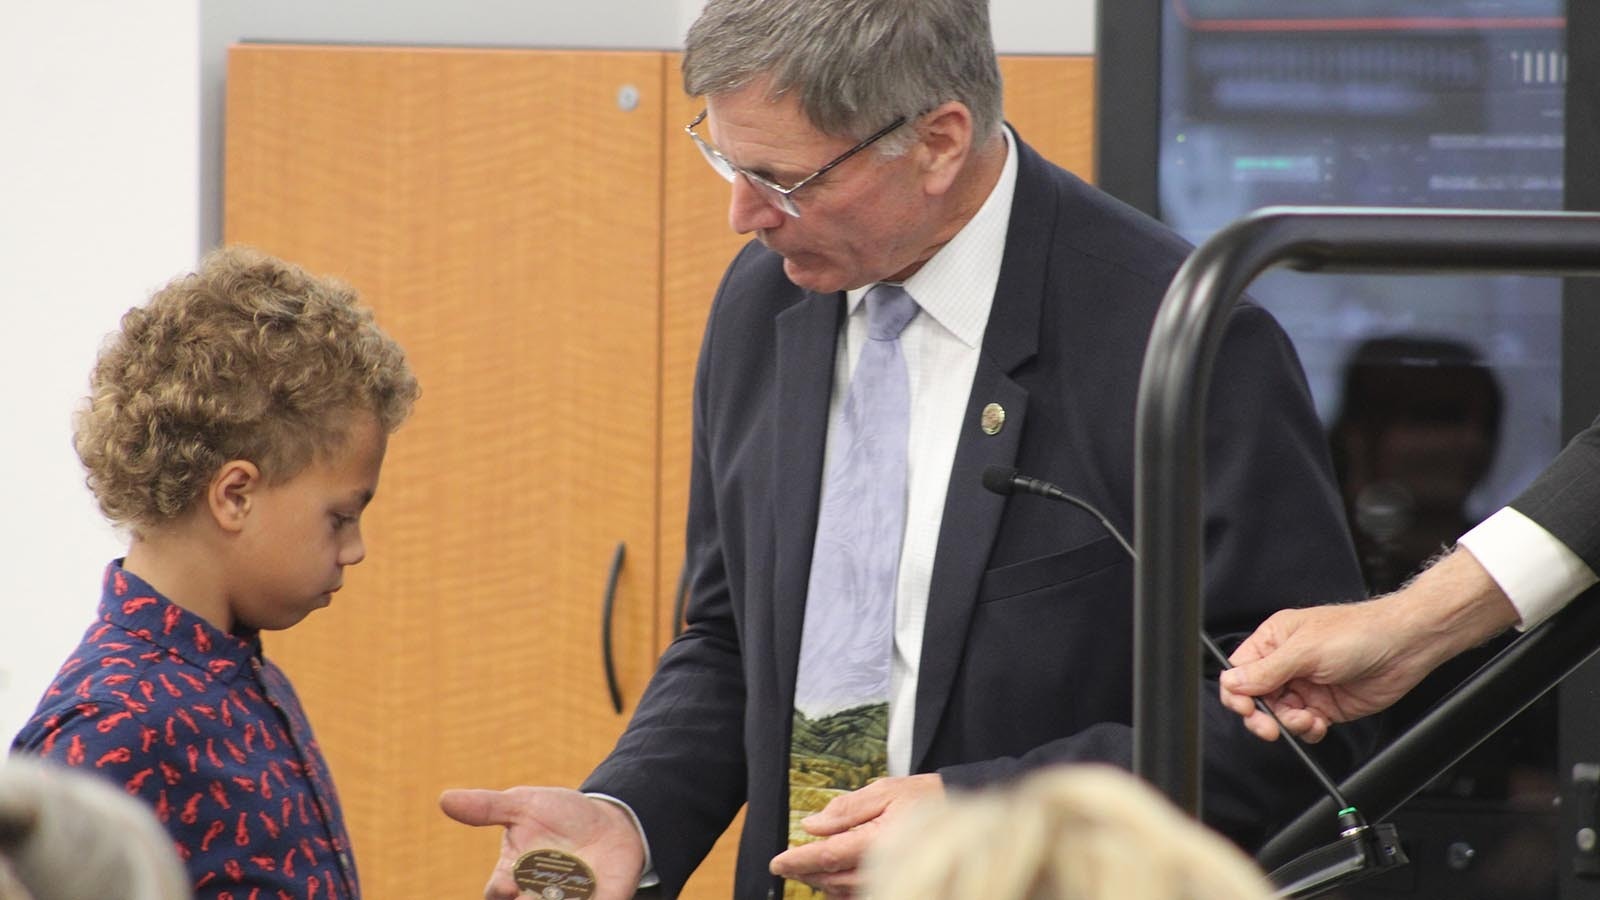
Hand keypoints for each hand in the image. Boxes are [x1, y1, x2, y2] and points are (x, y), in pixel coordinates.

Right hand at [438, 786, 644, 899]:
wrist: (611, 821)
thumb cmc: (559, 815)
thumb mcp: (525, 804)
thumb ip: (488, 807)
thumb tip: (444, 799)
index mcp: (513, 875)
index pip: (496, 893)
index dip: (501, 891)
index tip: (509, 885)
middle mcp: (536, 895)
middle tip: (531, 896)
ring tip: (561, 898)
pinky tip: (592, 897)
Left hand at [768, 773, 943, 897]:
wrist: (959, 811)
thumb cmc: (923, 797)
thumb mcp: (883, 792)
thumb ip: (846, 809)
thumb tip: (812, 825)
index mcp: (876, 842)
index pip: (825, 856)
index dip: (797, 861)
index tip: (776, 862)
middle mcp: (881, 868)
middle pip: (830, 879)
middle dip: (805, 872)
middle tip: (786, 864)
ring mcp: (889, 881)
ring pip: (842, 892)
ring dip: (821, 882)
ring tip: (806, 869)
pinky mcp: (894, 885)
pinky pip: (859, 896)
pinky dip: (841, 890)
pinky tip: (833, 879)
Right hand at [1219, 600, 1424, 742]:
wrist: (1403, 648)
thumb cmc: (1358, 633)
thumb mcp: (1305, 650)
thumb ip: (1266, 670)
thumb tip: (1233, 682)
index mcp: (1274, 641)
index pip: (1240, 671)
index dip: (1237, 693)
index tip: (1246, 708)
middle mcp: (1286, 664)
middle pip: (1255, 698)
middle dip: (1261, 715)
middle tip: (1269, 727)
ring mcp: (1305, 686)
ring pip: (1279, 715)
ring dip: (1289, 723)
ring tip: (1306, 719)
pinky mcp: (1323, 706)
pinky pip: (1302, 725)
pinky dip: (1307, 730)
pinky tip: (1318, 723)